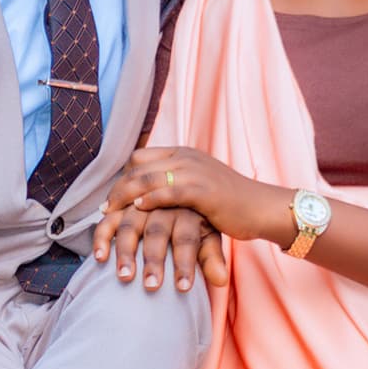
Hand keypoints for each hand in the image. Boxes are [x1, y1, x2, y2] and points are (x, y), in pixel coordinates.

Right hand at [93, 200, 227, 290]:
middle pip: (157, 233)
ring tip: (125, 278)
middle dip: (154, 261)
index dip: (186, 264)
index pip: (187, 239)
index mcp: (188, 213)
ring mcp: (140, 205)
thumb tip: (222, 281)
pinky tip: (100, 258)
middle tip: (152, 287)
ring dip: (125, 252)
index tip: (183, 289)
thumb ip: (212, 258)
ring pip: (130, 225)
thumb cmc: (198, 222)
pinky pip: (109, 221)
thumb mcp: (209, 237)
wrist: (180, 190)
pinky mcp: (122, 208)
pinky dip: (102, 237)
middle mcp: (163, 207)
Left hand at [102, 147, 291, 244]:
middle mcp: (186, 157)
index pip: (140, 158)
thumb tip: (152, 197)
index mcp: (184, 154)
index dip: (123, 178)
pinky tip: (138, 211)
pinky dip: (149, 200)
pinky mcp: (203, 190)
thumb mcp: (200, 187)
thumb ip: (177, 185)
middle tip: (105, 210)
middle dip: (118, 189)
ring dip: (125, 197)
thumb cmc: (231, 204)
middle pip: (138, 167)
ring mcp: (195, 171)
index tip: (113, 199)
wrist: (262, 207)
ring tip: (112, 214)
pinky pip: (168, 191)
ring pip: (148, 178)